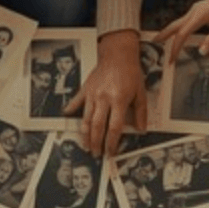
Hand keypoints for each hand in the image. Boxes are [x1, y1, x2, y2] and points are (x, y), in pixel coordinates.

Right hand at [65, 31, 145, 157]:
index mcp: (119, 100)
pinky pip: (76, 101)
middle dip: (96, 143)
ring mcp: (92, 93)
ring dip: (85, 134)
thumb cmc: (130, 72)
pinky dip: (71, 109)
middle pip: (97, 126)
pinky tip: (67, 116)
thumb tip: (141, 129)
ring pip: (85, 118)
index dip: (111, 143)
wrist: (118, 53)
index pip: (114, 127)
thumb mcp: (140, 92)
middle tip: (96, 153)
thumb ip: (140, 112)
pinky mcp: (86, 88)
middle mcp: (104, 98)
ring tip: (86, 144)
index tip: (111, 152)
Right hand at [156, 0, 208, 61]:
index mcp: (200, 15)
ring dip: (169, 32)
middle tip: (154, 44)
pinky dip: (177, 28)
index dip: (175, 48)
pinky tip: (177, 34)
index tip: (171, 59)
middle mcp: (194, 11)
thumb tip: (201, 52)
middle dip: (163, 35)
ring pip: (178, 22)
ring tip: (161, 41)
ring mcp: (195, 9)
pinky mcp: (198, 9)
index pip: (183, 34)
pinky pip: (184, 20)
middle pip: (174, 25)